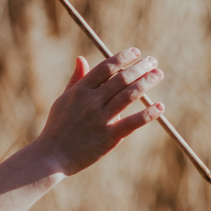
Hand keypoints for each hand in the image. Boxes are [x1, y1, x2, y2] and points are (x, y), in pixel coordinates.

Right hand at [37, 48, 164, 175]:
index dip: (123, 57)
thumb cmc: (56, 128)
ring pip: (129, 95)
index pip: (106, 67)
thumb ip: (76, 80)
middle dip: (140, 67)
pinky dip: (148, 114)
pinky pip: (132, 122)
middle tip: (153, 62)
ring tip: (158, 74)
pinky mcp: (108, 137)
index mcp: (80, 91)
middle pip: (121, 78)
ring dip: (147, 82)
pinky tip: (160, 106)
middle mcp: (91, 102)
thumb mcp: (63, 101)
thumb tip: (81, 58)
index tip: (136, 52)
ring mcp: (100, 119)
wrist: (50, 157)